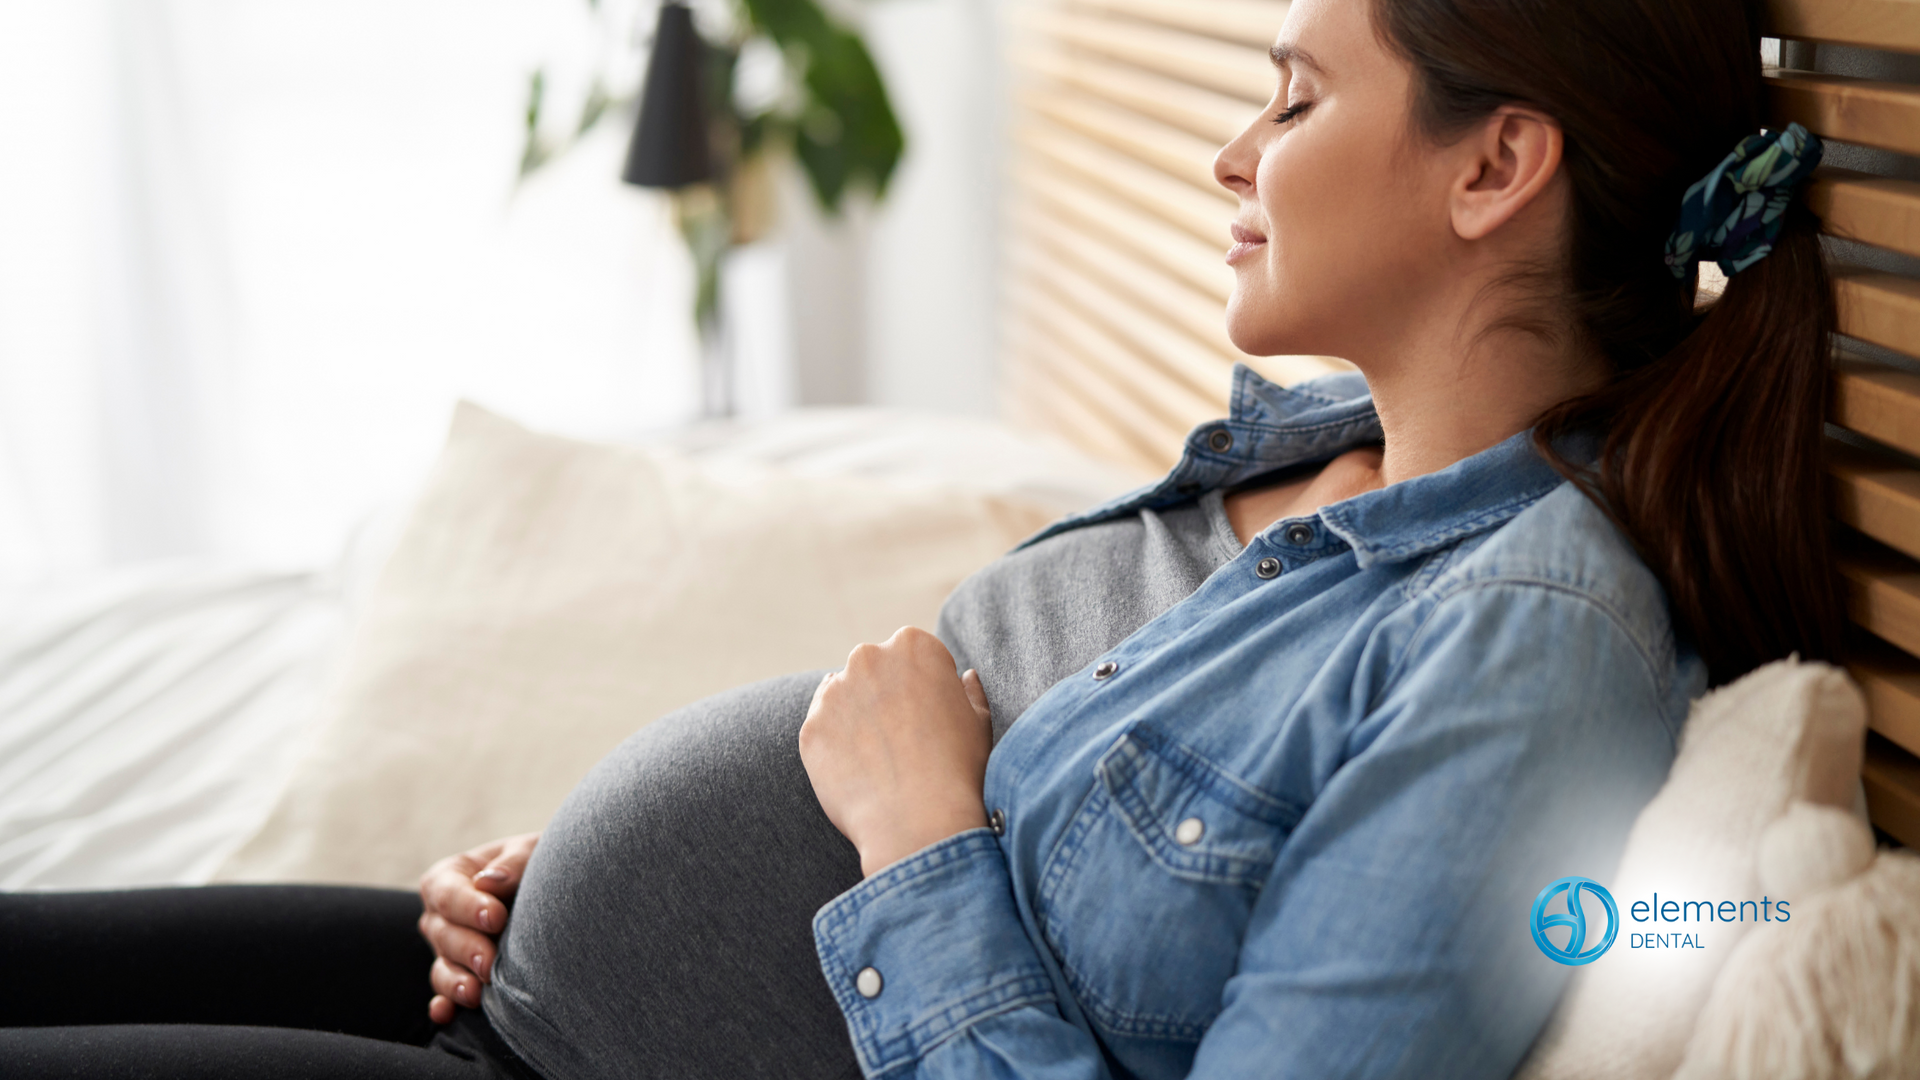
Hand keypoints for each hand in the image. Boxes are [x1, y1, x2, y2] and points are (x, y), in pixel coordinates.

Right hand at [417, 832, 539, 1023]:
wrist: (557, 886)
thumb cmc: (539, 862)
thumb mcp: (531, 851)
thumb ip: (513, 863)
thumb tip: (489, 881)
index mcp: (450, 877)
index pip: (446, 894)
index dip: (468, 907)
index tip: (496, 917)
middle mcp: (442, 915)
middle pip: (443, 934)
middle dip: (466, 949)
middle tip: (490, 962)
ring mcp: (449, 948)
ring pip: (443, 967)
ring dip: (456, 982)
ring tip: (475, 993)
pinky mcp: (461, 974)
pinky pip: (446, 993)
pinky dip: (445, 1003)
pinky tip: (447, 1014)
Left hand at [800, 627, 992, 877]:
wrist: (919, 822)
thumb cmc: (960, 770)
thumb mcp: (979, 722)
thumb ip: (969, 691)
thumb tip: (964, 678)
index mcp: (914, 646)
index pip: (914, 656)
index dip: (925, 689)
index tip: (931, 718)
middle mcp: (869, 657)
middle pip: (874, 670)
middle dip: (884, 695)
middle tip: (903, 740)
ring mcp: (834, 692)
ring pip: (843, 697)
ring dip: (856, 717)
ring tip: (880, 760)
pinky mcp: (810, 728)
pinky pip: (823, 731)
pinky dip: (836, 747)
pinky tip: (860, 773)